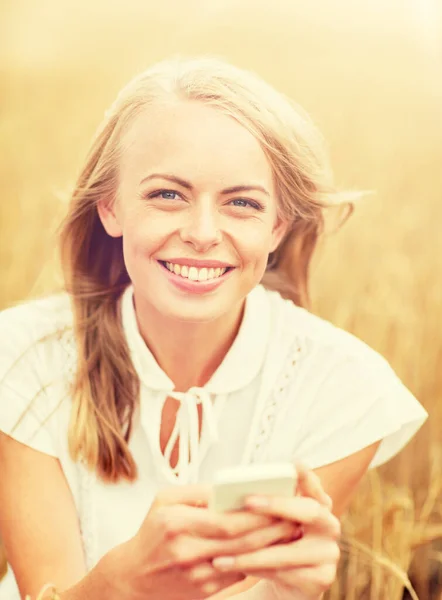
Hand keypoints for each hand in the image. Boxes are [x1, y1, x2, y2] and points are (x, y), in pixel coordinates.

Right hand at [116, 484, 300, 599]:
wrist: (133, 577)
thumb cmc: (151, 532)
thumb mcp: (164, 500)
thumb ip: (197, 491)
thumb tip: (229, 489)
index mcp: (176, 522)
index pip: (226, 519)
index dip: (256, 513)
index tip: (277, 502)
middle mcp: (186, 550)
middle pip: (240, 540)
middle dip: (271, 529)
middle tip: (293, 517)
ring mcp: (196, 574)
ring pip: (243, 559)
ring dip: (270, 546)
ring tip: (289, 531)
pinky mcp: (204, 590)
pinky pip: (237, 574)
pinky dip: (256, 561)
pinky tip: (271, 549)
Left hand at [211, 464, 340, 598]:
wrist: (286, 581)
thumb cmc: (272, 541)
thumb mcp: (269, 520)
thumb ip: (263, 503)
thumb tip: (233, 492)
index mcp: (317, 502)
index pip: (313, 482)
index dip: (305, 474)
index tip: (294, 464)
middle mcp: (329, 523)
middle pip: (308, 510)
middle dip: (276, 504)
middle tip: (248, 500)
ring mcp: (329, 551)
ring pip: (289, 551)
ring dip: (252, 553)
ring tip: (222, 553)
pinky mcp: (323, 578)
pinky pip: (285, 574)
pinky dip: (257, 570)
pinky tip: (236, 567)